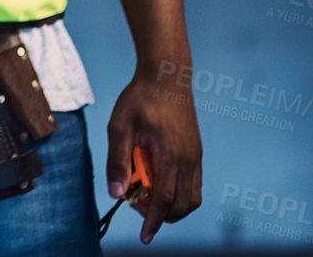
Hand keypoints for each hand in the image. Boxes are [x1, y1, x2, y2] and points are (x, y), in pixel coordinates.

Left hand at [108, 67, 202, 243]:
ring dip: (171, 206)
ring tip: (146, 195)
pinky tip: (158, 182)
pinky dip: (178, 193)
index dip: (154, 221)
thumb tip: (117, 192)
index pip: (164, 199)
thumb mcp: (119, 126)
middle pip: (181, 205)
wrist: (166, 76)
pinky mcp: (196, 153)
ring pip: (191, 198)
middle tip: (136, 206)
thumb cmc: (140, 99)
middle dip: (161, 215)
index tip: (145, 236)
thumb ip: (117, 160)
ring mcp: (196, 157)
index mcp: (170, 154)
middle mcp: (189, 160)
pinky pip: (193, 185)